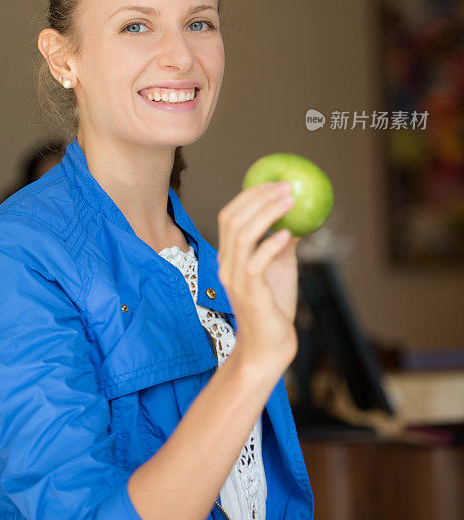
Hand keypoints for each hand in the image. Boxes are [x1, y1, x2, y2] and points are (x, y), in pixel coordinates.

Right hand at [217, 182, 299, 371]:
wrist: (269, 347)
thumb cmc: (274, 307)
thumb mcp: (280, 267)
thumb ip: (283, 243)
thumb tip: (301, 217)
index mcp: (229, 256)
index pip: (230, 216)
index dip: (249, 195)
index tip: (274, 182)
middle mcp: (226, 264)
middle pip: (232, 220)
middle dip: (258, 198)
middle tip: (285, 186)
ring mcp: (235, 279)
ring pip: (242, 235)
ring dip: (267, 214)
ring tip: (290, 201)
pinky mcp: (250, 293)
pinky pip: (256, 262)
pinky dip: (271, 244)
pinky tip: (288, 234)